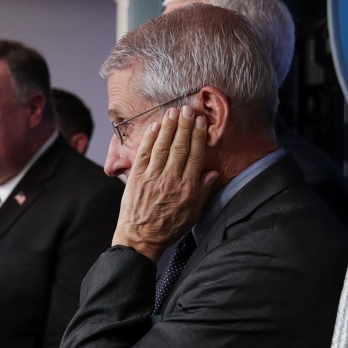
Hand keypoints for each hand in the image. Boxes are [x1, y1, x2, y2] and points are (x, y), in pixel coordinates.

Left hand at [113, 104, 216, 260]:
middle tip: (189, 108)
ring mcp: (152, 177)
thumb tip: (211, 172)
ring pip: (162, 146)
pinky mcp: (136, 177)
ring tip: (174, 111)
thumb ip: (203, 191)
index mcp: (187, 187)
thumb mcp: (193, 213)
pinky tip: (155, 126)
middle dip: (185, 125)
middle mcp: (170, 179)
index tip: (202, 121)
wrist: (139, 238)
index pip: (195, 155)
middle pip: (180, 146)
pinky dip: (150, 139)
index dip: (199, 136)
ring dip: (169, 127)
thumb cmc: (168, 228)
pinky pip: (144, 154)